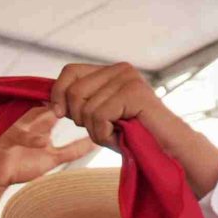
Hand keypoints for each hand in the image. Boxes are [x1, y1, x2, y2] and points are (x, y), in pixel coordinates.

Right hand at [0, 106, 98, 189]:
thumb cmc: (23, 166)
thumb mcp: (54, 157)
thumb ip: (73, 150)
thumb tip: (95, 143)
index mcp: (41, 124)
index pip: (58, 107)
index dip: (73, 103)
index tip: (91, 102)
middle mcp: (30, 123)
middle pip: (46, 106)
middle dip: (61, 103)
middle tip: (79, 102)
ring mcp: (17, 131)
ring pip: (32, 116)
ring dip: (46, 115)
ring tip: (61, 116)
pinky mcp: (5, 142)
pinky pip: (17, 136)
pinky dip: (30, 139)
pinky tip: (42, 142)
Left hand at [51, 63, 179, 153]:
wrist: (165, 148)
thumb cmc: (131, 135)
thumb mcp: (99, 115)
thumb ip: (80, 103)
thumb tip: (52, 99)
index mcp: (110, 71)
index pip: (70, 71)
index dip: (58, 93)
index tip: (60, 113)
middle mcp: (119, 69)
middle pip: (74, 91)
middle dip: (79, 118)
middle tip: (100, 128)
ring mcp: (128, 79)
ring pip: (87, 108)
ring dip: (95, 131)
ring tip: (114, 133)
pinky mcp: (134, 93)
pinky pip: (100, 116)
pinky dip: (104, 134)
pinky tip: (119, 136)